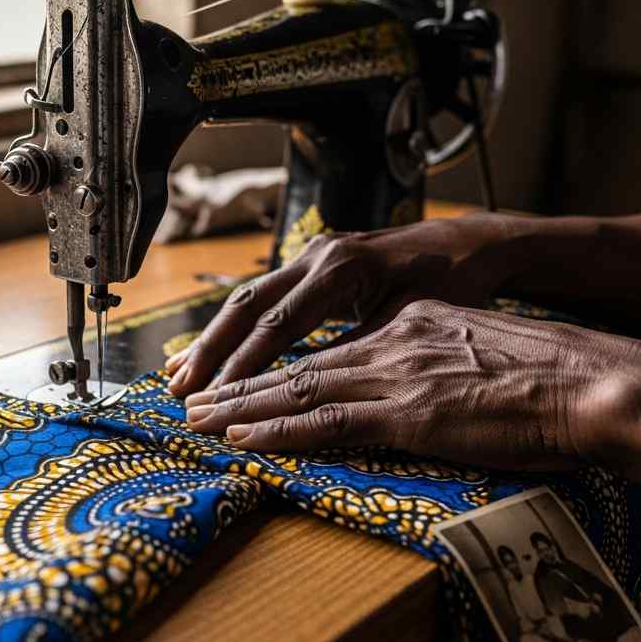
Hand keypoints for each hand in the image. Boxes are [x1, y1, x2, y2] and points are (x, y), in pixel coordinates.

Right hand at [167, 214, 529, 396]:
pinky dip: (232, 329)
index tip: (219, 399)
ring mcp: (308, 258)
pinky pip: (260, 299)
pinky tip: (208, 351)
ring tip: (177, 375)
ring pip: (246, 300)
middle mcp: (316, 257)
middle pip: (246, 306)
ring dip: (211, 340)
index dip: (245, 364)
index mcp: (340, 269)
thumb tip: (310, 386)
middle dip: (210, 350)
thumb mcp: (409, 318)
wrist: (462, 242)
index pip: (278, 324)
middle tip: (179, 390)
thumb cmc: (447, 282)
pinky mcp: (308, 267)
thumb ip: (359, 346)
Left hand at [182, 299, 640, 469]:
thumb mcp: (476, 349)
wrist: (588, 383)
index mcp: (407, 324)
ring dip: (240, 408)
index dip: (274, 365)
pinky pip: (326, 422)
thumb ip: (431, 359)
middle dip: (237, 382)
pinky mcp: (407, 413)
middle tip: (190, 397)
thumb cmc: (546, 375)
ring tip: (196, 420)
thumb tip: (410, 383)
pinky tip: (241, 440)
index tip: (238, 380)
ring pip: (297, 388)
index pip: (325, 346)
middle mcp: (391, 340)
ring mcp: (396, 375)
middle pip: (296, 361)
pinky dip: (277, 432)